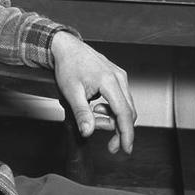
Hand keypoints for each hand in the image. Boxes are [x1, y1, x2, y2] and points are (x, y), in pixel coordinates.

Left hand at [50, 32, 136, 154]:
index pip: (124, 114)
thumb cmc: (68, 64)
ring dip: (112, 117)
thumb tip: (88, 131)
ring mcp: (119, 76)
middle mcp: (119, 78)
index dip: (127, 134)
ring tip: (93, 114)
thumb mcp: (71, 92)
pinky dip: (112, 108)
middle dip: (117, 128)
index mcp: (109, 82)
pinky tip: (97, 106)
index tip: (126, 148)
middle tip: (104, 138)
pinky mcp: (117, 76)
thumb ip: (82, 113)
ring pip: (125, 106)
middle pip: (128, 112)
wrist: (66, 46)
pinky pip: (121, 98)